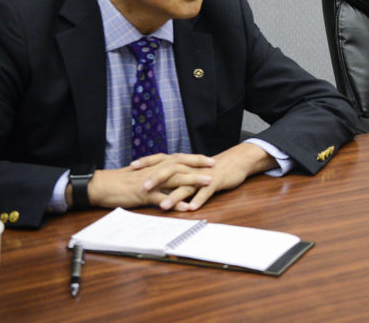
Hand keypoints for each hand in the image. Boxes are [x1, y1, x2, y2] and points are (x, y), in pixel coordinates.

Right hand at [83, 153, 215, 210]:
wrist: (100, 186)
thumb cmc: (119, 181)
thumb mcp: (141, 174)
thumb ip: (156, 173)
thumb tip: (169, 176)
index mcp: (154, 165)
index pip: (178, 158)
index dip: (194, 159)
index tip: (209, 160)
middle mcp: (154, 170)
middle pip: (181, 165)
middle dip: (199, 166)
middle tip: (214, 168)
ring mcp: (150, 182)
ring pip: (175, 179)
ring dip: (192, 180)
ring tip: (208, 183)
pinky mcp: (143, 194)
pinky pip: (162, 198)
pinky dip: (175, 202)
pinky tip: (186, 206)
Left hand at [148, 143, 278, 211]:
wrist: (236, 162)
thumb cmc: (212, 168)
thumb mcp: (191, 170)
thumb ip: (176, 175)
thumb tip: (158, 181)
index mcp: (183, 164)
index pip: (162, 160)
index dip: (148, 162)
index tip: (132, 167)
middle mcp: (190, 168)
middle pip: (171, 171)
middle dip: (157, 179)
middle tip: (143, 188)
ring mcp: (202, 175)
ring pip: (187, 185)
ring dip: (176, 196)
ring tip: (164, 206)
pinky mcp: (215, 182)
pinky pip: (206, 192)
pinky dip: (199, 199)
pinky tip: (192, 208)